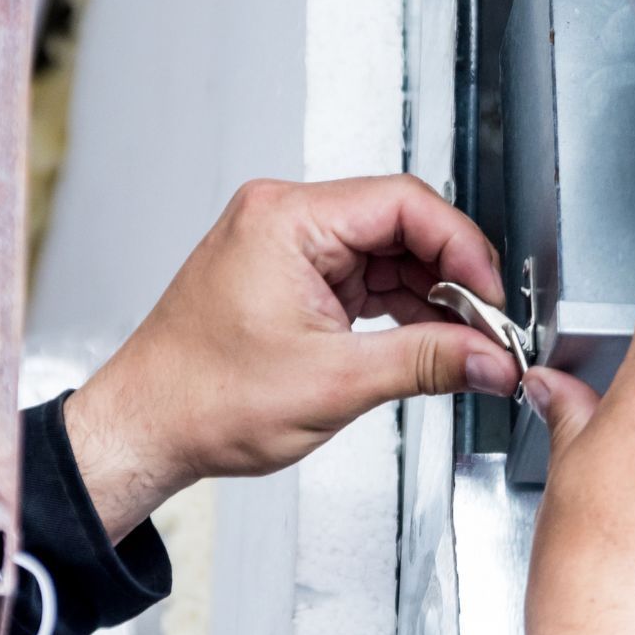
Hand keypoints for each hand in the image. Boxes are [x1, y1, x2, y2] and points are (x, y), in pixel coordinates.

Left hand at [65, 175, 520, 541]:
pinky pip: (365, 277)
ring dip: (430, 296)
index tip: (490, 296)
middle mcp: (284, 219)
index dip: (461, 249)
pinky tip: (427, 341)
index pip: (404, 204)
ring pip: (388, 253)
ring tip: (464, 342)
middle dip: (451, 277)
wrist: (144, 431)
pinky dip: (400, 309)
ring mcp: (288, 246)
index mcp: (286, 219)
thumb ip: (427, 362)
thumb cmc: (201, 401)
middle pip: (401, 224)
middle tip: (487, 326)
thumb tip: (490, 357)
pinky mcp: (292, 276)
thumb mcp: (335, 383)